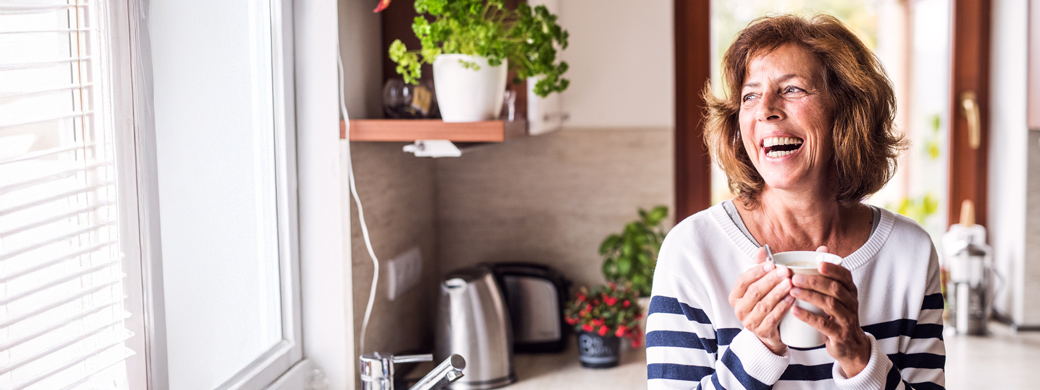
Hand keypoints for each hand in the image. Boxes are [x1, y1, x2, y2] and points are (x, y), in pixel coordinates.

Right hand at [729, 247, 795, 354]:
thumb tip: (762, 249)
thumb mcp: (760, 286)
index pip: (743, 281)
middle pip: (754, 292)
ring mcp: (750, 322)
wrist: (770, 333)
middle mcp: (739, 309)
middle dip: (770, 280)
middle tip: (785, 271)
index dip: (757, 271)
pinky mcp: (762, 331)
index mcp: (735, 296)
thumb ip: (759, 268)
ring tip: (790, 283)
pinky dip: (782, 307)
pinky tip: (792, 299)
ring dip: (777, 293)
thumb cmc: (764, 303)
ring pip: (763, 305)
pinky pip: (772, 318)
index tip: (772, 264)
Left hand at [790, 246, 870, 376]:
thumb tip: (821, 247)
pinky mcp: (839, 334)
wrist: (850, 345)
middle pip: (835, 288)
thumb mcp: (837, 294)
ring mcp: (846, 319)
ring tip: (792, 290)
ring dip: (810, 296)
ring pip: (830, 304)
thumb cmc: (838, 314)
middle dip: (814, 281)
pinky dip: (808, 317)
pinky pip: (824, 324)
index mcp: (849, 290)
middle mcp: (851, 303)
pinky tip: (795, 310)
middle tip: (794, 277)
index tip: (818, 263)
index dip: (833, 269)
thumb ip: (828, 273)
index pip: (845, 275)